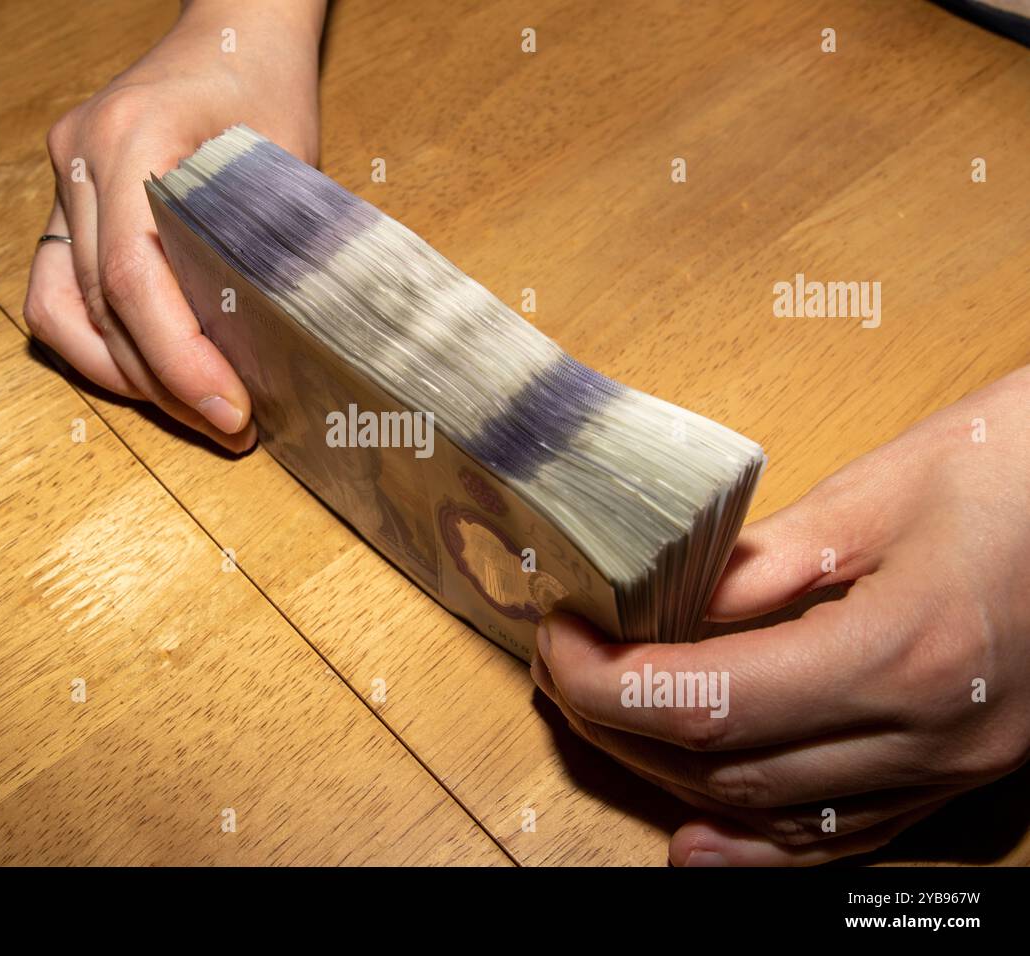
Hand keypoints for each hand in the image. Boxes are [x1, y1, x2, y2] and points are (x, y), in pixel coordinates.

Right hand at [23, 0, 325, 450]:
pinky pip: (57, 294)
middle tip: (231, 425)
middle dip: (164, 383)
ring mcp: (61, 180)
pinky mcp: (64, 202)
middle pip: (98, 305)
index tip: (232, 412)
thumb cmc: (266, 85)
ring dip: (126, 376)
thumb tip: (277, 366)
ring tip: (195, 408)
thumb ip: (269, 253)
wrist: (229, 31)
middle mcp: (79, 158)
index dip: (179, 361)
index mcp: (132, 137)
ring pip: (61, 312)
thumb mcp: (286, 165)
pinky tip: (150, 374)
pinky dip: (99, 345)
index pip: (134, 276)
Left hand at [532, 366, 1029, 864]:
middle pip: (731, 765)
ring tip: (607, 725)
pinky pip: (847, 833)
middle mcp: (934, 733)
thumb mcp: (879, 492)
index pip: (710, 701)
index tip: (559, 641)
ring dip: (674, 776)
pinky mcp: (966, 771)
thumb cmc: (1020, 465)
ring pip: (777, 811)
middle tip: (566, 669)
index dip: (610, 683)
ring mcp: (957, 766)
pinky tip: (701, 836)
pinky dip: (762, 840)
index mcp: (907, 651)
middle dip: (622, 726)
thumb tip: (665, 605)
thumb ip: (762, 561)